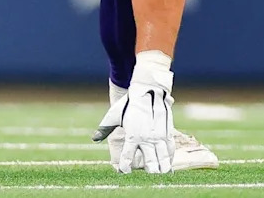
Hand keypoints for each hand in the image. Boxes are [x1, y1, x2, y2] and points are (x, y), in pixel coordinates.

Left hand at [93, 52, 174, 173]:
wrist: (148, 90)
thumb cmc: (129, 103)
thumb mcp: (113, 115)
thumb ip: (105, 129)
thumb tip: (94, 138)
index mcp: (132, 135)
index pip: (128, 157)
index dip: (125, 167)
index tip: (124, 171)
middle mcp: (147, 138)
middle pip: (150, 162)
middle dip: (149, 170)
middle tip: (148, 172)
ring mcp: (158, 136)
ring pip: (163, 158)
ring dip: (161, 167)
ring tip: (160, 172)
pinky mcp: (167, 132)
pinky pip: (170, 149)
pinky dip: (169, 158)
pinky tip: (168, 164)